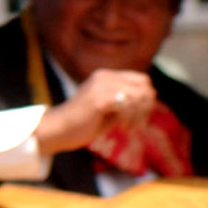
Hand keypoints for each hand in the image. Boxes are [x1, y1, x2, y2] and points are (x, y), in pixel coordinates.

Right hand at [34, 67, 159, 155]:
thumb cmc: (82, 123)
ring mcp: (100, 86)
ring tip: (128, 127)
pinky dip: (129, 118)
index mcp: (106, 76)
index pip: (141, 80)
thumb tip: (150, 98)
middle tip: (138, 123)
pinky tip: (122, 127)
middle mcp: (104, 76)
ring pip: (138, 96)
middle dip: (146, 106)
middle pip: (144, 85)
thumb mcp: (108, 106)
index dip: (146, 98)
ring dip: (138, 115)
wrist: (57, 131)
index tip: (139, 117)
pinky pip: (127, 106)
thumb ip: (126, 99)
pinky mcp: (98, 99)